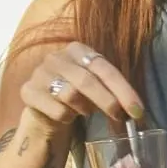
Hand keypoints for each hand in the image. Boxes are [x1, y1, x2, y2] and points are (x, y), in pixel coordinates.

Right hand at [19, 42, 144, 132]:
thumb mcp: (97, 86)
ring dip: (84, 108)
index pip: (105, 68)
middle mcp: (56, 57)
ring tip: (86, 111)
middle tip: (120, 116)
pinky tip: (67, 116)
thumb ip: (114, 91)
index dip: (124, 90)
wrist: (46, 111)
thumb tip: (138, 110)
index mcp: (78, 50)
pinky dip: (68, 117)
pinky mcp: (28, 92)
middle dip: (108, 101)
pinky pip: (56, 110)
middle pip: (87, 81)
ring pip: (70, 95)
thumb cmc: (78, 96)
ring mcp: (39, 73)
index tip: (138, 110)